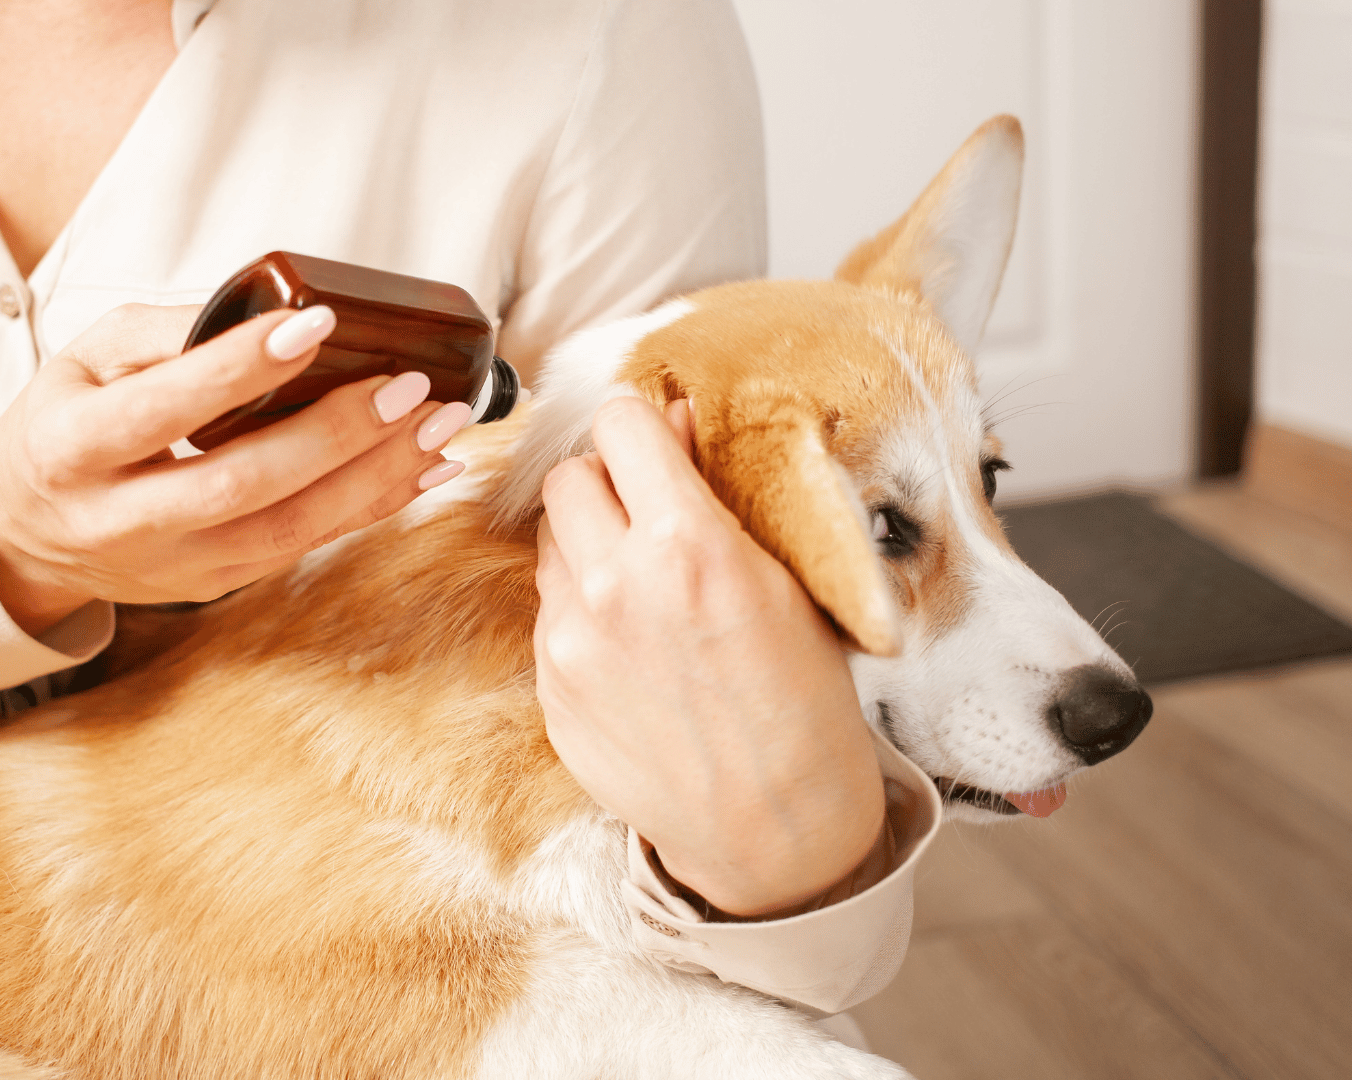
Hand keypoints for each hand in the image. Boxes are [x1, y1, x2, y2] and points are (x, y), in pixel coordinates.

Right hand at [0, 303, 469, 634]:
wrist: (23, 533)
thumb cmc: (65, 424)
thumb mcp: (85, 358)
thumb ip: (167, 332)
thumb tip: (272, 308)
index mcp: (72, 449)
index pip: (163, 410)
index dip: (238, 369)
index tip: (314, 324)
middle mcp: (119, 520)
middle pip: (239, 483)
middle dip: (334, 435)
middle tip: (407, 386)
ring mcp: (172, 565)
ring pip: (286, 530)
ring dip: (374, 479)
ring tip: (438, 428)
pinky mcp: (214, 584)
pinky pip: (304, 548)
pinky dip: (372, 507)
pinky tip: (423, 469)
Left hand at [534, 397, 886, 917]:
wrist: (774, 829)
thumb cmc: (802, 704)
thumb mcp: (786, 583)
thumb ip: (718, 495)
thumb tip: (673, 420)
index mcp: (687, 547)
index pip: (619, 425)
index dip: (641, 428)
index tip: (657, 444)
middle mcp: (614, 587)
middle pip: (567, 478)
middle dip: (606, 483)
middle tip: (647, 512)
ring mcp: (571, 643)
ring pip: (549, 544)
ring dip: (586, 545)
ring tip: (644, 587)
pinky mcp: (549, 689)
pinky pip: (549, 614)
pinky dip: (581, 613)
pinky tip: (633, 648)